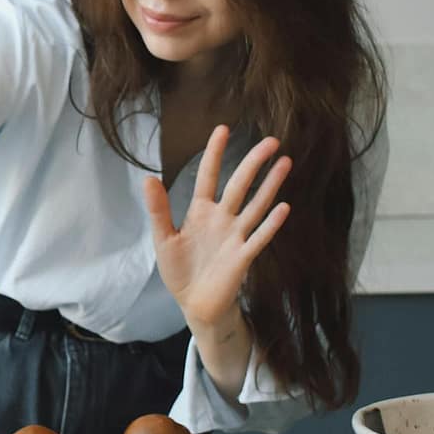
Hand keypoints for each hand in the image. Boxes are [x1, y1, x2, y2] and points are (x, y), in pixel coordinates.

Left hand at [143, 125, 291, 328]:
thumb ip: (159, 210)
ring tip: (285, 162)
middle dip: (253, 162)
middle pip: (240, 185)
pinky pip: (259, 237)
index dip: (215, 153)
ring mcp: (235, 236)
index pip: (208, 175)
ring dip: (270, 185)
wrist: (194, 304)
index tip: (223, 129)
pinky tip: (283, 207)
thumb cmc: (180, 269)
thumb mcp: (163, 238)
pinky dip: (271, 223)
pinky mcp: (243, 257)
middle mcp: (222, 218)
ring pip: (256, 205)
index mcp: (200, 211)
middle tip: (271, 140)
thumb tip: (148, 178)